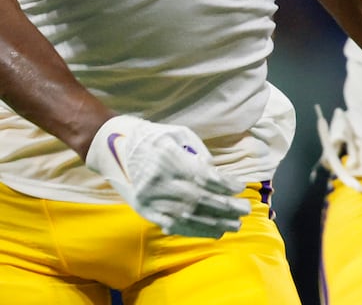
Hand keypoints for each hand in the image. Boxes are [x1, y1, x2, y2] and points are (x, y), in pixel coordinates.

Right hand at [84, 114, 249, 238]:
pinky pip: (170, 224)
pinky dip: (193, 230)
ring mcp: (149, 199)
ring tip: (233, 225)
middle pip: (197, 199)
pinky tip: (211, 232)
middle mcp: (159, 182)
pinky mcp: (143, 210)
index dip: (224, 185)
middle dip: (224, 207)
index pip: (203, 177)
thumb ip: (198, 153)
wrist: (113, 147)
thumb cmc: (152, 137)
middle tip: (245, 211)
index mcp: (169, 160)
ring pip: (186, 216)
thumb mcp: (178, 134)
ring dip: (213, 223)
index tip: (240, 188)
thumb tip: (216, 173)